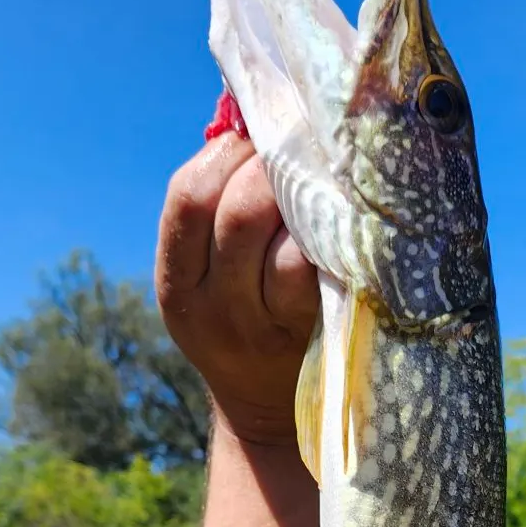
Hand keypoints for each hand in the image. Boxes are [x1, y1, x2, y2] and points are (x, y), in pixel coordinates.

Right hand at [155, 134, 318, 447]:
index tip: (257, 134)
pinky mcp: (309, 338)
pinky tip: (348, 221)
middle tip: (305, 152)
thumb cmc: (250, 320)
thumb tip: (246, 110)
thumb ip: (223, 207)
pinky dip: (334, 240)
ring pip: (284, 245)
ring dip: (311, 202)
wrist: (269, 416)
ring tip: (329, 181)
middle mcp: (213, 308)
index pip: (188, 198)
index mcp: (178, 282)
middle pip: (238, 214)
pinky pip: (321, 277)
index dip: (225, 154)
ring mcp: (263, 328)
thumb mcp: (215, 277)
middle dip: (275, 170)